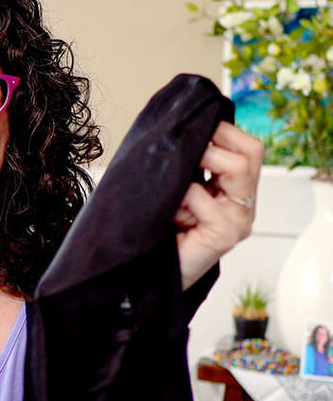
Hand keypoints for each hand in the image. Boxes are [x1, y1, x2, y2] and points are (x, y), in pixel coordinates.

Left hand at [174, 122, 263, 289]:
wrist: (149, 272)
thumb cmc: (160, 228)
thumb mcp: (177, 189)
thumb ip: (188, 164)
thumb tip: (182, 129)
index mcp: (236, 190)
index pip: (250, 147)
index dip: (223, 132)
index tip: (192, 135)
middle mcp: (243, 204)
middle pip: (250, 152)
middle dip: (212, 144)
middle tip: (184, 157)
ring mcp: (238, 220)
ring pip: (237, 168)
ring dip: (199, 165)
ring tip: (177, 187)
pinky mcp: (225, 235)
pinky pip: (204, 198)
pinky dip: (183, 196)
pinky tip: (172, 212)